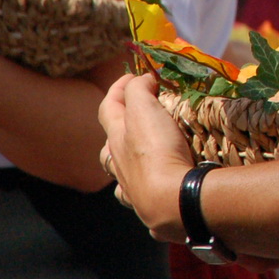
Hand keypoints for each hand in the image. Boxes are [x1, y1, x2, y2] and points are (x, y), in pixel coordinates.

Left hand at [98, 72, 197, 242]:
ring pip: (118, 169)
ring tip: (139, 151)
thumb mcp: (145, 110)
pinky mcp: (144, 204)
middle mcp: (117, 161)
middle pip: (109, 141)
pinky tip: (149, 185)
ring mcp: (128, 185)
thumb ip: (139, 91)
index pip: (109, 106)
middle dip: (119, 125)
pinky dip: (138, 186)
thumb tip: (141, 80)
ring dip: (124, 158)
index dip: (119, 88)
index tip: (135, 75)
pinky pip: (135, 193)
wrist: (170, 199)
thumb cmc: (156, 150)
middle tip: (136, 115)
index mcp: (116, 137)